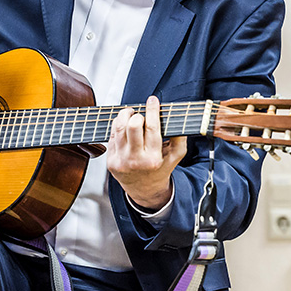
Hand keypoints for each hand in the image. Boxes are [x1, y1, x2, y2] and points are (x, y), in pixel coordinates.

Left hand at [107, 96, 187, 211]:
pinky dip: (117, 126)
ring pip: (119, 128)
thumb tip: (179, 119)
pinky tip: (124, 125)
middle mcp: (135, 160)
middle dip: (136, 114)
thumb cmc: (160, 169)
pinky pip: (111, 136)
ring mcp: (121, 160)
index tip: (153, 100)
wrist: (144, 190)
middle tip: (140, 113)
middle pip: (132, 126)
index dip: (152, 110)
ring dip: (124, 116)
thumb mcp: (176, 157)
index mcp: (153, 158)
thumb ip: (180, 139)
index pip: (152, 128)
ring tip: (130, 114)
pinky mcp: (111, 161)